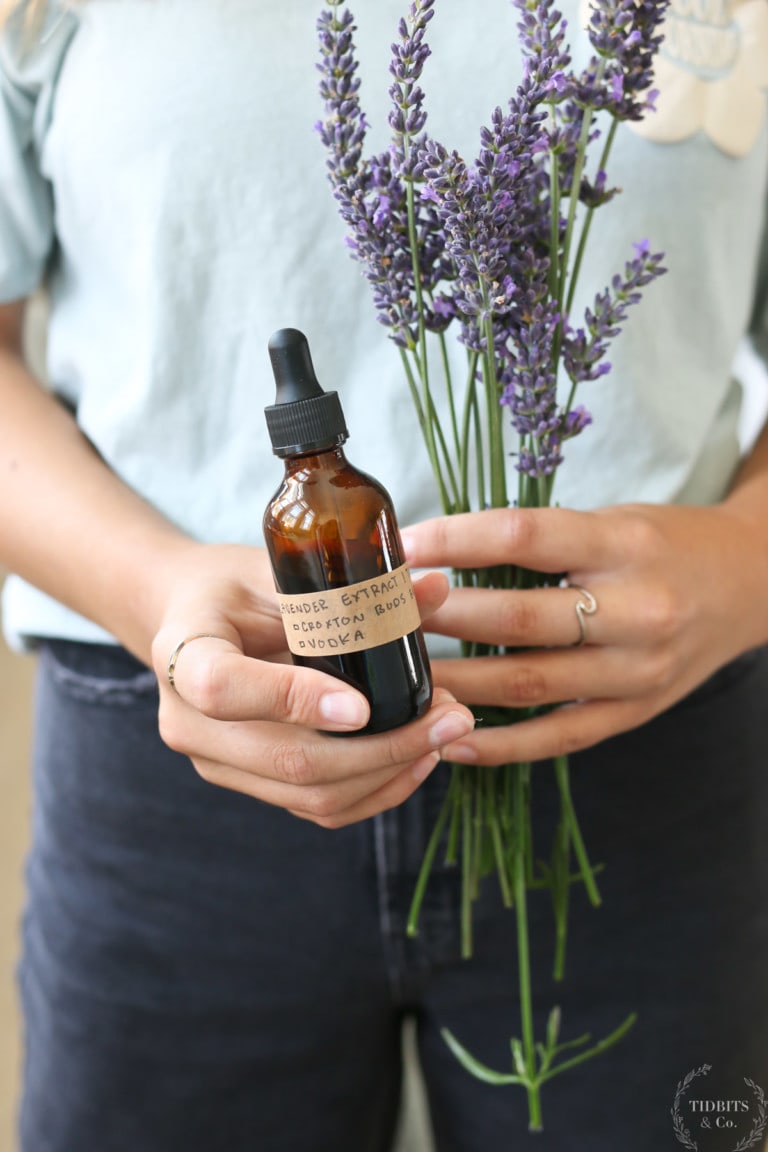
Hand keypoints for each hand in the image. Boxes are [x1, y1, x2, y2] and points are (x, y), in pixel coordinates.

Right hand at [151, 543, 474, 826]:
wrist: (188, 620)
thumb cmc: (231, 586)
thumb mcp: (275, 569)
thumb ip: (345, 583)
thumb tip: (434, 588)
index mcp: (182, 653)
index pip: (224, 688)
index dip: (294, 701)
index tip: (363, 705)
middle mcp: (190, 723)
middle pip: (286, 760)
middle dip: (382, 749)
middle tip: (451, 717)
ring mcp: (218, 763)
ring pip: (310, 796)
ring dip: (390, 773)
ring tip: (446, 733)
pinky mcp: (250, 783)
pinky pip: (317, 807)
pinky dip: (376, 789)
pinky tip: (419, 756)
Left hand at [401, 502, 766, 764]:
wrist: (748, 586)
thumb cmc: (664, 544)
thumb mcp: (611, 519)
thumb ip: (540, 539)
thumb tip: (437, 554)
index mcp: (624, 545)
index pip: (525, 535)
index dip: (455, 539)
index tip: (403, 543)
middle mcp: (638, 610)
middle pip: (519, 619)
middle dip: (442, 617)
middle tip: (387, 614)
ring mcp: (638, 671)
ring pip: (528, 685)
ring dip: (455, 685)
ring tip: (402, 680)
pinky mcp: (635, 713)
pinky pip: (559, 737)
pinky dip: (501, 745)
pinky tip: (450, 741)